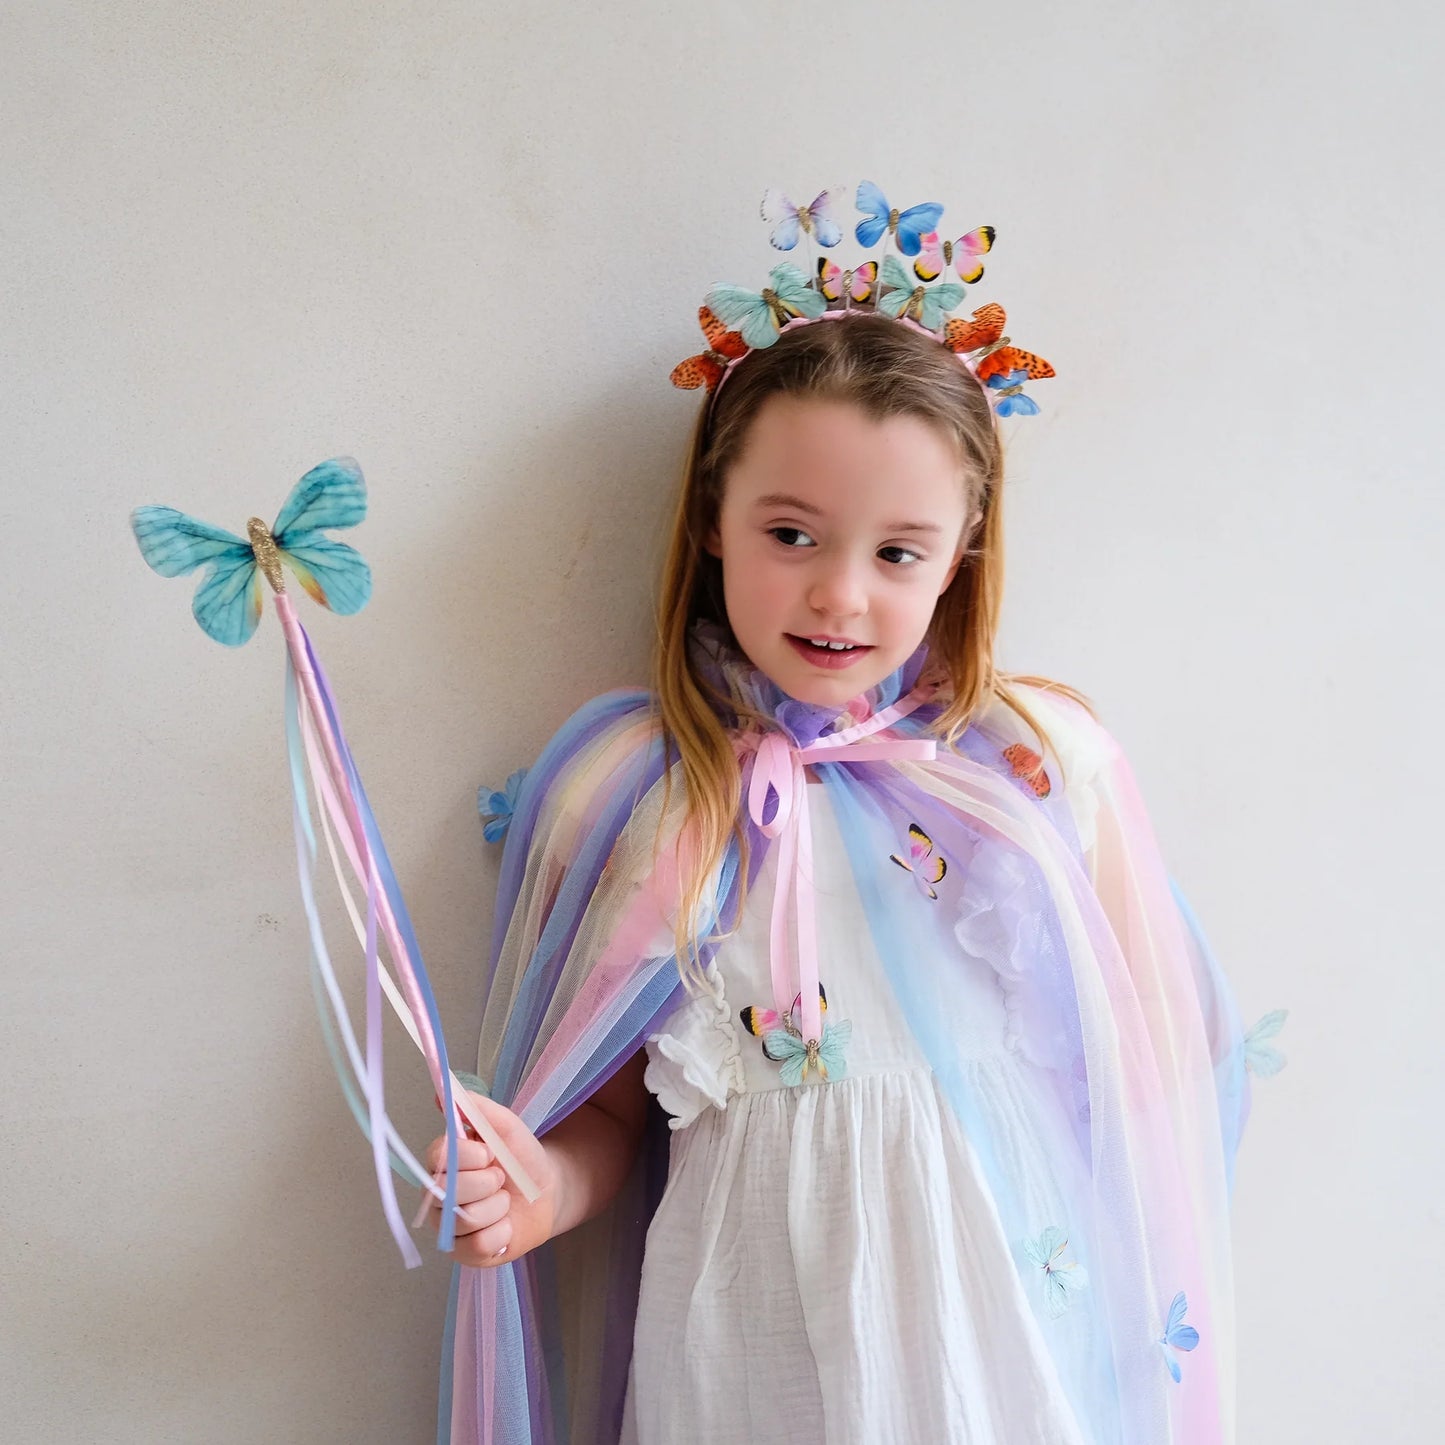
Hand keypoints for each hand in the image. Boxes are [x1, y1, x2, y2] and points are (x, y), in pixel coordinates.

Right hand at [423, 1092, 557, 1268]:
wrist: (547, 1190)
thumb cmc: (520, 1157)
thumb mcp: (504, 1125)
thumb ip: (475, 1108)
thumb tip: (441, 1093)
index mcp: (441, 1163)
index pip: (438, 1158)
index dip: (468, 1155)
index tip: (489, 1152)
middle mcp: (437, 1196)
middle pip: (447, 1193)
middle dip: (487, 1182)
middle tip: (501, 1178)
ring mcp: (448, 1228)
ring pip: (464, 1220)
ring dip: (497, 1207)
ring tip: (505, 1201)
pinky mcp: (464, 1254)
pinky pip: (476, 1246)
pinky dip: (501, 1233)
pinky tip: (506, 1225)